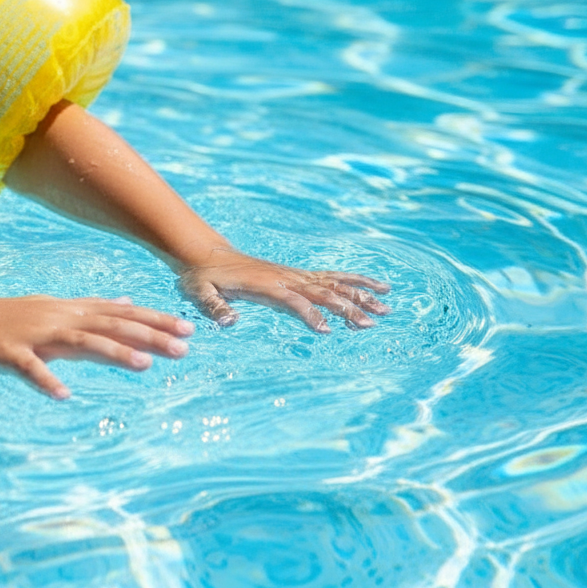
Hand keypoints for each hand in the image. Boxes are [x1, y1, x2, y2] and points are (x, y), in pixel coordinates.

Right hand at [0, 294, 193, 399]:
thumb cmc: (4, 318)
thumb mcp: (51, 308)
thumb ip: (89, 309)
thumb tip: (127, 302)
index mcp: (67, 310)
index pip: (119, 313)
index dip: (154, 320)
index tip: (188, 329)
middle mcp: (56, 317)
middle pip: (110, 324)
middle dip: (148, 335)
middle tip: (184, 347)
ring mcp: (33, 334)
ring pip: (80, 342)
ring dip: (113, 353)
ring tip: (144, 366)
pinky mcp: (8, 352)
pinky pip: (30, 368)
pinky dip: (47, 380)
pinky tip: (64, 395)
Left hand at [178, 248, 390, 332]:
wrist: (205, 256)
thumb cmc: (202, 279)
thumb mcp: (199, 294)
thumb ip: (214, 307)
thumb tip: (229, 322)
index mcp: (265, 286)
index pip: (294, 302)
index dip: (310, 315)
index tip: (327, 331)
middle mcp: (285, 278)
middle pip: (323, 292)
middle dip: (348, 308)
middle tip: (371, 324)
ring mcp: (294, 275)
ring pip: (334, 283)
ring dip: (360, 295)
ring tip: (386, 308)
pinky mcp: (298, 275)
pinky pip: (331, 276)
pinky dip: (355, 280)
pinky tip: (377, 287)